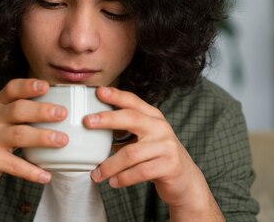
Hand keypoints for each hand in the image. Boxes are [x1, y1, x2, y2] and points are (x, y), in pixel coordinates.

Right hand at [0, 79, 67, 189]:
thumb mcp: (0, 117)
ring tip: (62, 140)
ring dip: (42, 137)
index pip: (11, 89)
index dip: (28, 86)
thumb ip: (22, 110)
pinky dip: (31, 171)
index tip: (46, 86)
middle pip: (18, 110)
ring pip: (19, 135)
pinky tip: (46, 176)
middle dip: (42, 111)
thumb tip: (60, 107)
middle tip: (62, 113)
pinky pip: (14, 165)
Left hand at [85, 86, 221, 216]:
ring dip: (110, 165)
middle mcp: (161, 128)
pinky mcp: (170, 166)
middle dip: (107, 119)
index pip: (133, 102)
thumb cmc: (158, 156)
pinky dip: (123, 178)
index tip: (99, 91)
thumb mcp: (145, 138)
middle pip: (132, 118)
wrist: (186, 180)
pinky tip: (114, 182)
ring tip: (97, 174)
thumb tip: (94, 125)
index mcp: (153, 117)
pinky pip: (140, 172)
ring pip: (131, 153)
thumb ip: (126, 129)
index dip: (116, 95)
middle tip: (87, 122)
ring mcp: (167, 146)